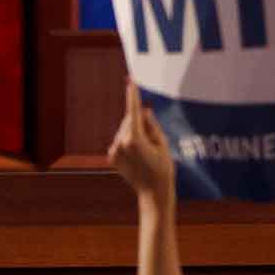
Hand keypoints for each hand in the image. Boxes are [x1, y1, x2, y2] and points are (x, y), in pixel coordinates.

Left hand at [108, 80, 176, 206]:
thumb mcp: (163, 143)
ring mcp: (114, 152)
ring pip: (125, 130)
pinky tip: (140, 153)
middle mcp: (120, 145)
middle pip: (130, 121)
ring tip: (148, 150)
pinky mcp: (112, 157)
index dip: (133, 96)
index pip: (133, 112)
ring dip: (135, 131)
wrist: (153, 192)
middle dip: (140, 120)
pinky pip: (121, 140)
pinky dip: (130, 139)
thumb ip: (151, 125)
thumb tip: (143, 112)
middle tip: (155, 138)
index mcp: (135, 140)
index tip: (131, 81)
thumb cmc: (163, 167)